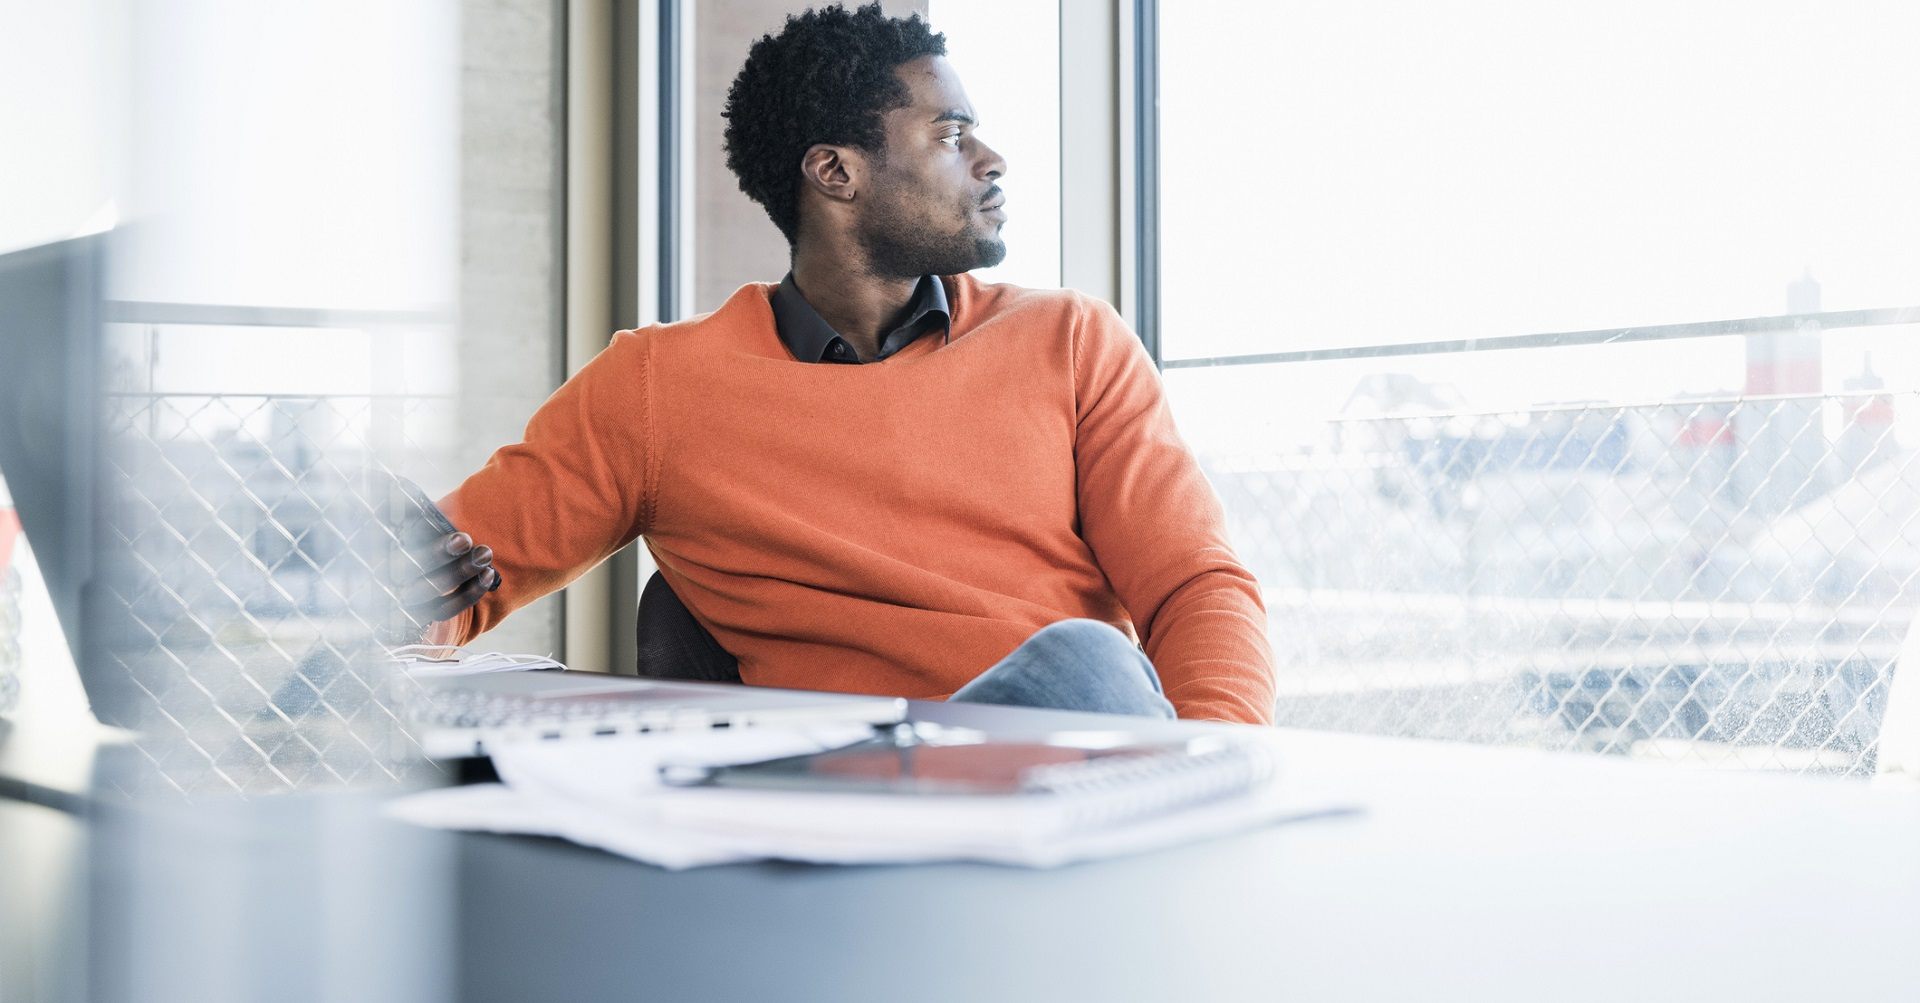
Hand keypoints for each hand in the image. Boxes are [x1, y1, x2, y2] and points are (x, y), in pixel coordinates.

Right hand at [371, 473, 499, 640]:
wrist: (436, 564)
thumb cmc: (421, 533)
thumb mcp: (413, 515)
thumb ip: (401, 501)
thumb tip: (390, 481)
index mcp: (384, 550)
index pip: (399, 549)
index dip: (429, 544)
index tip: (461, 536)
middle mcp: (391, 577)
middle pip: (414, 570)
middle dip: (444, 556)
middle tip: (469, 540)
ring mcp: (409, 598)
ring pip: (433, 591)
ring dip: (462, 572)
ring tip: (486, 554)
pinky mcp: (426, 613)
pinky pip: (446, 609)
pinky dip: (468, 594)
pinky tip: (487, 575)